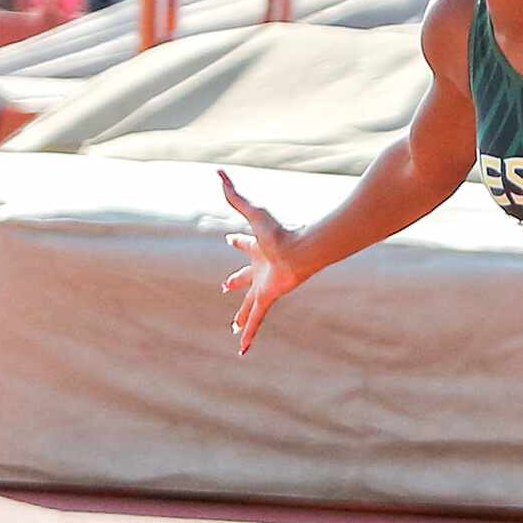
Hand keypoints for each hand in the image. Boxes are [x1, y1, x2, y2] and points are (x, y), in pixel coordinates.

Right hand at [219, 168, 303, 354]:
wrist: (303, 250)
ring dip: (241, 316)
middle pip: (244, 277)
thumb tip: (219, 172)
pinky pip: (255, 320)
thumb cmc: (280, 230)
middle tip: (225, 287)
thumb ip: (235, 194)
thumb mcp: (252, 211)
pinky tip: (243, 350)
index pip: (244, 244)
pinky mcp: (267, 299)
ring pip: (248, 304)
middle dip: (235, 281)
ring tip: (234, 327)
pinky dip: (249, 335)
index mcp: (257, 249)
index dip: (237, 241)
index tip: (228, 237)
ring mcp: (264, 285)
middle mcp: (261, 269)